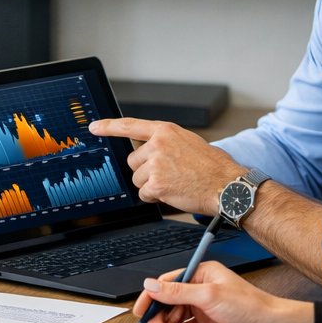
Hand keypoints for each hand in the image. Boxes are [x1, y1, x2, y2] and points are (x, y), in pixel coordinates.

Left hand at [87, 116, 241, 214]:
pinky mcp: (155, 184)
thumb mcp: (188, 142)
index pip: (130, 125)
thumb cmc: (213, 166)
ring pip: (137, 179)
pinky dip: (155, 197)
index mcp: (165, 131)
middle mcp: (157, 145)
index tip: (94, 127)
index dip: (109, 127)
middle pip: (133, 161)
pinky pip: (144, 193)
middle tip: (169, 173)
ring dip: (151, 184)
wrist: (226, 185)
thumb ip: (165, 142)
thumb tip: (147, 149)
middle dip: (146, 170)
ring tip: (174, 182)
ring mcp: (155, 164)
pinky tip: (173, 192)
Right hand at [132, 260, 313, 322]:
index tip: (141, 310)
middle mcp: (200, 291)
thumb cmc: (251, 306)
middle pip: (168, 303)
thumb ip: (177, 291)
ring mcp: (204, 311)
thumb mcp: (209, 295)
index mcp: (200, 275)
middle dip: (161, 317)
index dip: (151, 296)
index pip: (166, 283)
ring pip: (176, 320)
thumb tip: (152, 285)